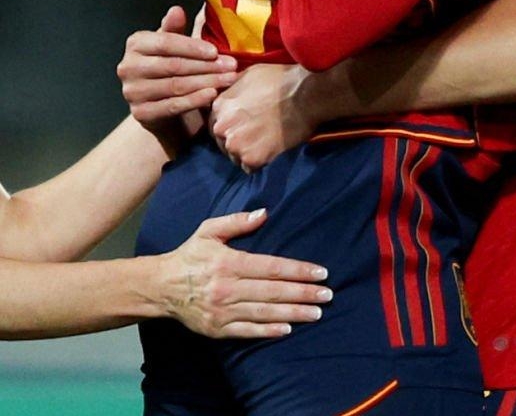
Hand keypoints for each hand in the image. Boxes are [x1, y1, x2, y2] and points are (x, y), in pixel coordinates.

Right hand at [118, 7, 234, 152]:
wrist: (162, 105)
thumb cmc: (171, 67)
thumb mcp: (174, 45)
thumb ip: (175, 28)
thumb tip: (176, 10)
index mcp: (135, 44)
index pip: (165, 43)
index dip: (192, 47)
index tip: (215, 51)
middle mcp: (128, 67)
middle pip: (173, 65)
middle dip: (206, 66)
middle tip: (231, 65)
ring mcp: (132, 92)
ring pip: (175, 85)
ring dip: (206, 82)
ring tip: (229, 79)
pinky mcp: (140, 113)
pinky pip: (172, 106)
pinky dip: (194, 100)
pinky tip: (212, 94)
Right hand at [154, 209, 329, 339]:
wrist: (158, 287)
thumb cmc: (190, 256)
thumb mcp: (208, 231)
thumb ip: (236, 222)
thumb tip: (264, 213)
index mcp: (228, 264)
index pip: (271, 267)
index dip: (298, 270)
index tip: (321, 273)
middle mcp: (226, 288)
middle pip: (272, 292)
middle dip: (303, 294)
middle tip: (328, 295)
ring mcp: (221, 311)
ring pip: (263, 313)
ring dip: (292, 314)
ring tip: (316, 314)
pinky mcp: (215, 328)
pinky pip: (246, 331)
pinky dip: (267, 331)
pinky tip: (287, 329)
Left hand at [211, 64, 314, 171]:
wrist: (307, 95)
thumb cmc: (282, 80)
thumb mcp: (249, 74)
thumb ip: (233, 87)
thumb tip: (229, 91)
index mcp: (219, 106)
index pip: (215, 124)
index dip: (230, 126)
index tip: (244, 126)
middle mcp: (222, 127)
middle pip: (223, 142)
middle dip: (237, 140)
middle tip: (257, 136)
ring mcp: (236, 144)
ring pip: (235, 156)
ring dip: (247, 152)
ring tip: (266, 143)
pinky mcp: (252, 158)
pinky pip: (249, 168)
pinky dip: (259, 163)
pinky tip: (271, 151)